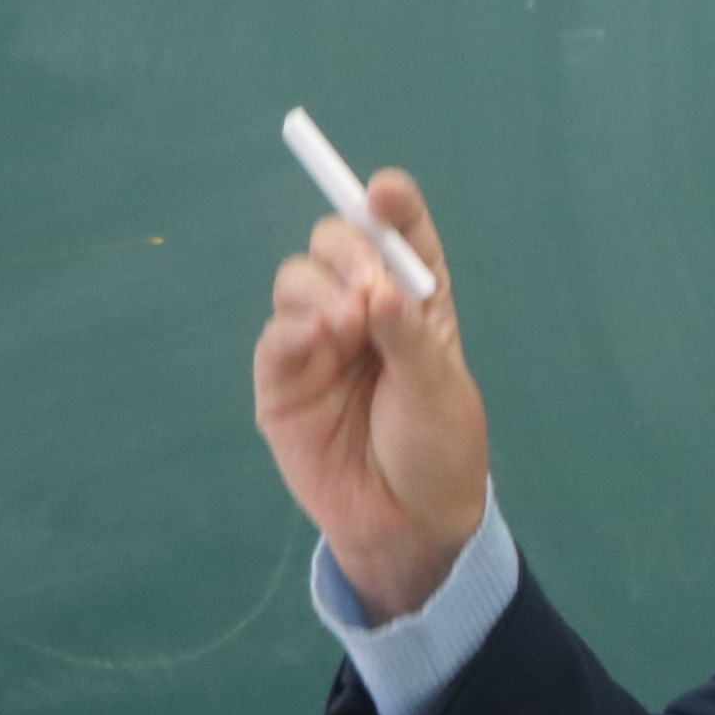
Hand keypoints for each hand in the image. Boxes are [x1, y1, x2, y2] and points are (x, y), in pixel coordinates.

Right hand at [251, 167, 488, 618]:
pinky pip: (275, 333)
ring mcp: (319, 340)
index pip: (401, 235)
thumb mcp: (439, 391)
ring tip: (348, 323)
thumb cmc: (437, 449)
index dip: (392, 205)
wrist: (407, 523)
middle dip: (347, 248)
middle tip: (367, 280)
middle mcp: (363, 308)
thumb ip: (409, 336)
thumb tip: (380, 288)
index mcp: (415, 300)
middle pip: (337, 243)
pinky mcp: (282, 376)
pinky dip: (293, 327)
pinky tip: (319, 339)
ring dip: (320, 288)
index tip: (383, 190)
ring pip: (298, 279)